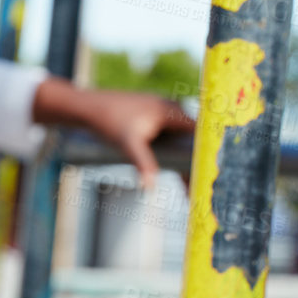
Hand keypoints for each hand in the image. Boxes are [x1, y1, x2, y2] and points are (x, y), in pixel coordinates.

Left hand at [31, 77, 195, 189]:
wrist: (86, 107)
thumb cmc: (108, 122)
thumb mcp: (128, 144)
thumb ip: (143, 164)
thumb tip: (151, 188)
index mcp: (172, 111)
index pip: (200, 133)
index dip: (207, 154)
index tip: (212, 176)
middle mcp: (172, 109)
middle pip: (192, 140)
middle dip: (196, 165)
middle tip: (197, 191)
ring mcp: (162, 112)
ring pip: (182, 141)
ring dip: (186, 163)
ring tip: (187, 189)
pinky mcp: (153, 118)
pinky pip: (172, 138)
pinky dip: (175, 155)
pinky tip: (175, 172)